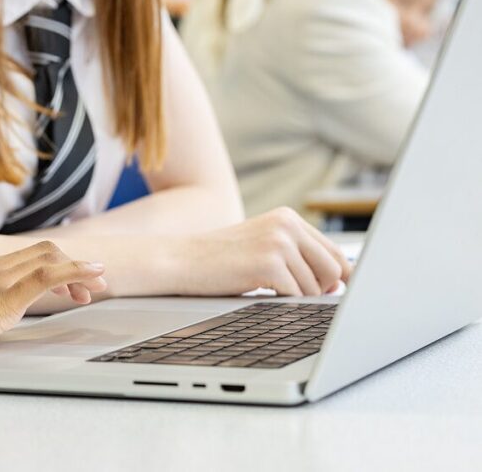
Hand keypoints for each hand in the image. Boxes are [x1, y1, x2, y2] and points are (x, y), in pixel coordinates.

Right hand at [0, 241, 107, 359]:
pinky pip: (45, 277)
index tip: (70, 281)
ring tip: (97, 284)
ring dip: (78, 270)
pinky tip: (88, 281)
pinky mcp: (2, 297)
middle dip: (72, 264)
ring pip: (47, 259)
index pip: (24, 257)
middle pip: (42, 252)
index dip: (53, 263)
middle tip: (94, 282)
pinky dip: (73, 274)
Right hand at [175, 207, 350, 296]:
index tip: (333, 294)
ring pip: (316, 288)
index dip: (339, 278)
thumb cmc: (222, 260)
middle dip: (320, 290)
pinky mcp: (270, 264)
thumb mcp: (263, 247)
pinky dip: (282, 304)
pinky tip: (258, 293)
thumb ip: (298, 256)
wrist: (182, 261)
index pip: (335, 253)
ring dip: (297, 298)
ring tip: (266, 289)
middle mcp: (287, 224)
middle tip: (291, 295)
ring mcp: (279, 242)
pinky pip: (297, 297)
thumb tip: (341, 284)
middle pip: (335, 270)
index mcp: (287, 217)